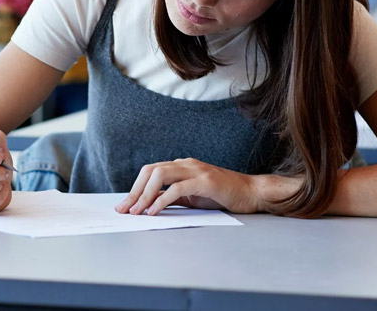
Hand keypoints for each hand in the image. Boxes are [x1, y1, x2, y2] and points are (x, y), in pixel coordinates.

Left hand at [115, 158, 266, 215]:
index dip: (135, 188)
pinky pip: (177, 188)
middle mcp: (186, 164)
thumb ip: (172, 198)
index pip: (150, 171)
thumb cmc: (223, 196)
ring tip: (137, 211)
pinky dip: (162, 199)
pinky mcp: (205, 181)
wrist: (252, 193)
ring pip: (160, 174)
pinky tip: (154, 211)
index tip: (124, 206)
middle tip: (125, 210)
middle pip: (150, 170)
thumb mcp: (192, 197)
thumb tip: (148, 205)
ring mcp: (196, 170)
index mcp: (181, 166)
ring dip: (145, 194)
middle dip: (134, 191)